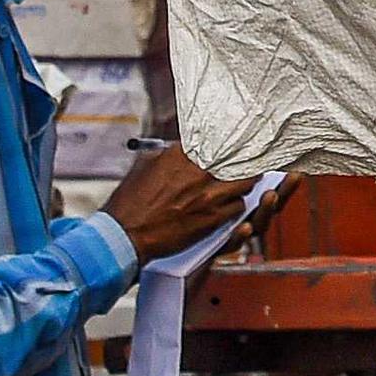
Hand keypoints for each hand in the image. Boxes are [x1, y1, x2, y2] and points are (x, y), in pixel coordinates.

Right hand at [105, 145, 259, 260]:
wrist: (126, 235)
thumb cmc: (131, 203)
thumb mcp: (144, 167)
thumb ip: (166, 155)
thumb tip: (180, 149)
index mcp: (181, 155)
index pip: (215, 141)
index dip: (226, 143)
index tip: (233, 144)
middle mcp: (199, 172)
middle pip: (236, 159)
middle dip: (243, 161)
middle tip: (249, 161)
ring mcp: (207, 196)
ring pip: (243, 183)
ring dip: (245, 183)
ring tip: (248, 181)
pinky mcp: (211, 218)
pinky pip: (238, 206)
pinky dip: (238, 204)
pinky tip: (234, 203)